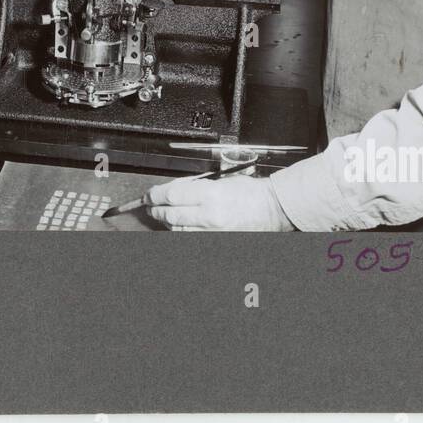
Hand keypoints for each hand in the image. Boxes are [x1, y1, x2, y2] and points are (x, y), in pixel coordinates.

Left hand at [145, 175, 293, 231]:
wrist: (272, 209)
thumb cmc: (251, 193)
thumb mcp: (221, 181)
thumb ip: (196, 187)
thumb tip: (174, 191)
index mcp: (211, 195)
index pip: (172, 195)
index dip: (156, 195)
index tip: (149, 194)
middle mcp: (210, 216)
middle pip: (171, 215)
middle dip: (157, 210)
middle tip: (151, 206)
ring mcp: (213, 232)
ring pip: (178, 230)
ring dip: (167, 223)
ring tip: (162, 216)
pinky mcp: (217, 241)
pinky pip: (191, 238)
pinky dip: (181, 232)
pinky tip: (178, 227)